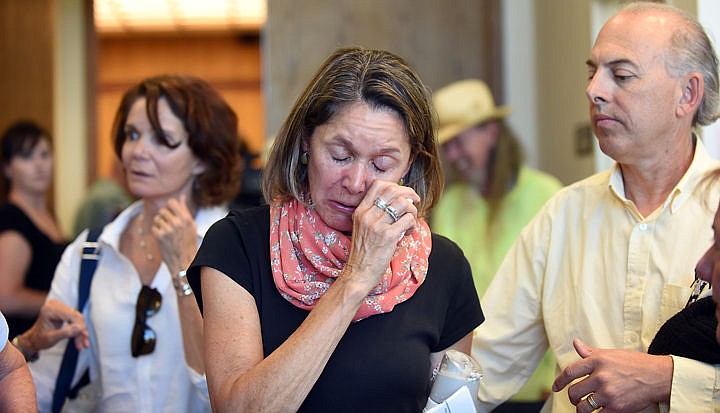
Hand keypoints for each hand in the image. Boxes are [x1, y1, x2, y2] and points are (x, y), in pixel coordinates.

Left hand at [23, 299, 88, 352]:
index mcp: (50, 310)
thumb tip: (80, 328)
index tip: (85, 336)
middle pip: (75, 317)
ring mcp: (59, 306)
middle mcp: (55, 305)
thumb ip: (66, 332)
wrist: (34, 339)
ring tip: (83, 344)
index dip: (80, 326)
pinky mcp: (63, 310)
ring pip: (77, 319)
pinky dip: (77, 329)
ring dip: (80, 332)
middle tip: (85, 343)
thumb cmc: (39, 339)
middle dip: (81, 330)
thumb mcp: (52, 338)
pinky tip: (80, 339)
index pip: (71, 315)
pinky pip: (75, 319)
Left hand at [152, 195, 197, 271]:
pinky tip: (164, 237)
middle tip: (169, 224)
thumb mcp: (190, 225)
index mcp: (186, 219)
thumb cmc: (188, 243)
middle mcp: (177, 223)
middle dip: (164, 216)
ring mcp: (168, 229)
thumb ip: (185, 210)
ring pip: (157, 218)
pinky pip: (154, 227)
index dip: (170, 206)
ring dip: (160, 223)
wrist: (184, 261)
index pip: (172, 202)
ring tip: (166, 231)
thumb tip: (182, 196)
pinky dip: (157, 231)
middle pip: (163, 210)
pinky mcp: (160, 236)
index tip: (171, 212)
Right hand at [343, 180, 419, 290]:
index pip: (378, 185)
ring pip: (404, 204)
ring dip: (413, 211)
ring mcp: (377, 225)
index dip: (395, 186)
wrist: (358, 273)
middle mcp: (367, 215)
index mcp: (360, 211)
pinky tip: (409, 233)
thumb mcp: (362, 228)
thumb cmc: (363, 253)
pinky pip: (408, 219)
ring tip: (410, 223)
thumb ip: (375, 214)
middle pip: (393, 190)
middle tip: (415, 202)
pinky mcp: (388, 236)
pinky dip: (413, 225)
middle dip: (409, 194)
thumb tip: (400, 202)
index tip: (403, 194)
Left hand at [552, 338, 672, 411]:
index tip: (555, 387)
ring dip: (580, 409)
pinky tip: (596, 412)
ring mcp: (607, 393)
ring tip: (584, 407)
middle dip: (572, 398)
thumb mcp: (610, 353)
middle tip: (576, 399)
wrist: (658, 376)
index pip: (569, 372)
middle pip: (574, 392)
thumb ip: (590, 352)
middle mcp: (600, 376)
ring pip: (582, 407)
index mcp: (596, 361)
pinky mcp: (616, 407)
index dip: (559, 381)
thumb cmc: (634, 363)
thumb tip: (575, 343)